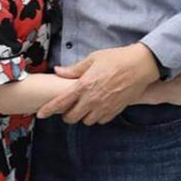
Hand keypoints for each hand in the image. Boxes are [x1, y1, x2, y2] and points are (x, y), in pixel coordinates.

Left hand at [36, 43, 159, 124]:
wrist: (140, 66)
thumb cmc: (116, 59)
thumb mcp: (92, 59)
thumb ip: (74, 69)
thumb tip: (58, 71)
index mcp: (84, 85)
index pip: (61, 102)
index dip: (48, 109)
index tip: (40, 114)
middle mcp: (92, 100)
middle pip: (71, 117)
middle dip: (66, 115)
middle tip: (68, 107)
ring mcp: (104, 107)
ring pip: (86, 121)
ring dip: (82, 116)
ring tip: (84, 107)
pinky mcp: (115, 111)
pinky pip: (101, 121)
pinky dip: (96, 117)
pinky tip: (97, 107)